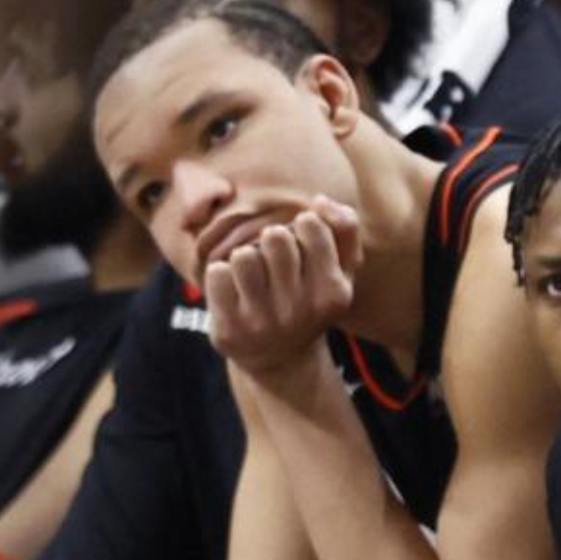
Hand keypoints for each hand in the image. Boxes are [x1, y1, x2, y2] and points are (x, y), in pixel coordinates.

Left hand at [204, 197, 361, 378]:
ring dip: (244, 257)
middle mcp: (302, 310)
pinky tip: (233, 290)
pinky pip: (216, 274)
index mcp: (334, 293)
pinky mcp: (230, 329)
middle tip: (274, 257)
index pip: (311, 225)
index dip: (303, 225)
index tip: (303, 240)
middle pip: (276, 236)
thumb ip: (344, 229)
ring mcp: (264, 322)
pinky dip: (221, 275)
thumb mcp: (340, 270)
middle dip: (271, 239)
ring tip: (252, 273)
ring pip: (244, 255)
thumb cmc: (310, 299)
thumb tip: (320, 200)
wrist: (280, 359)